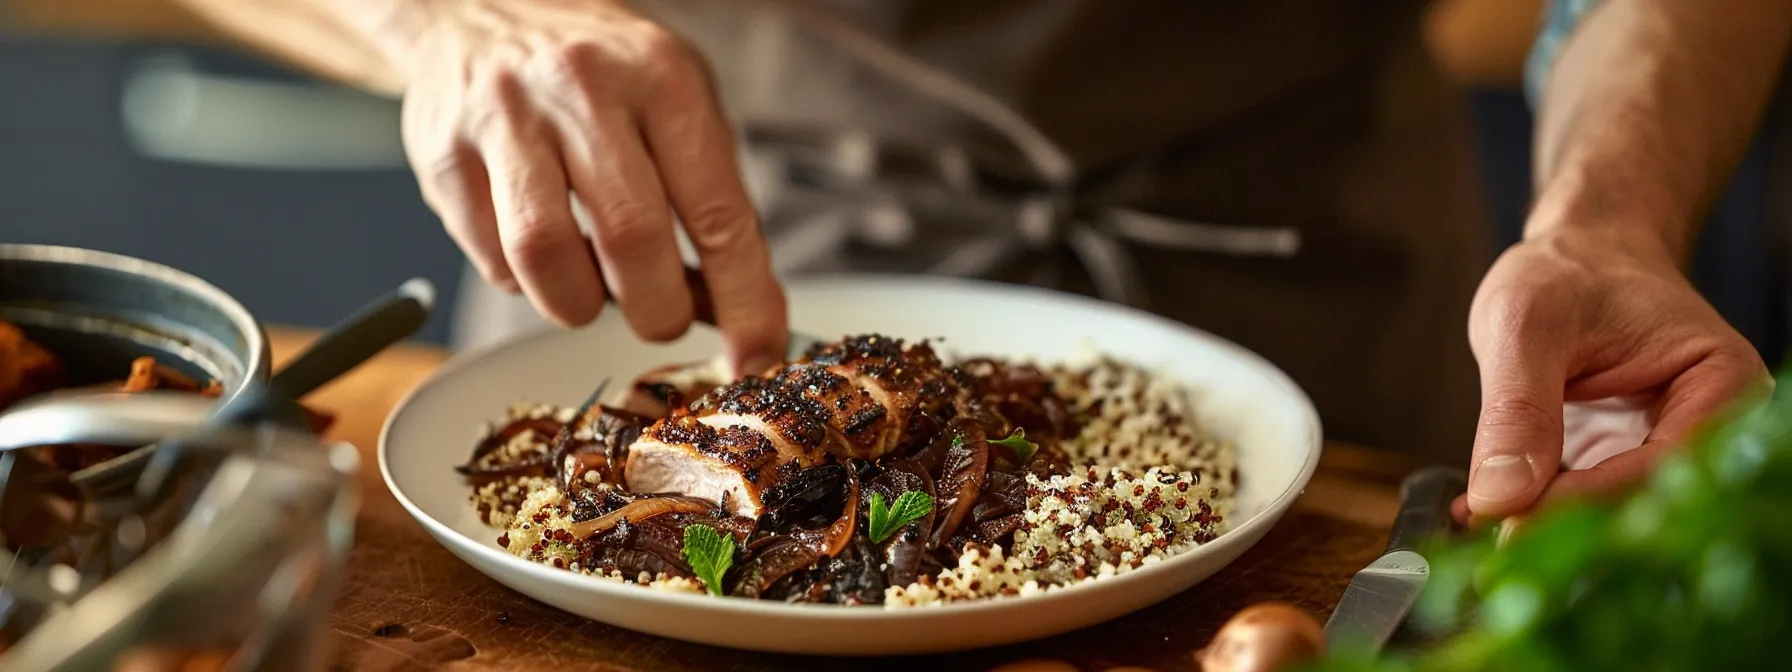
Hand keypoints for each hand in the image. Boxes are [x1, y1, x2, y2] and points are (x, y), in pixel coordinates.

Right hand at [395, 0, 786, 373]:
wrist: (481, 7)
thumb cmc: (600, 73)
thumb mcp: (677, 105)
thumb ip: (709, 202)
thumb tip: (736, 312)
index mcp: (663, 77)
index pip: (718, 212)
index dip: (743, 299)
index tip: (756, 353)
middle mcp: (583, 88)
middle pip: (632, 240)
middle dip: (657, 310)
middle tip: (659, 315)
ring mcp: (504, 118)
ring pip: (547, 258)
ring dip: (580, 305)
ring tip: (593, 289)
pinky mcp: (442, 153)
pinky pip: (491, 260)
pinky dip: (526, 283)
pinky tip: (541, 254)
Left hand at [1453, 228, 1769, 525]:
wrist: (1577, 254)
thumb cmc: (1567, 271)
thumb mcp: (1527, 323)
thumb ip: (1516, 407)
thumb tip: (1500, 498)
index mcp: (1720, 385)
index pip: (1660, 469)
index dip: (1584, 504)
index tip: (1512, 525)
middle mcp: (1709, 427)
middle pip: (1640, 503)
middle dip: (1562, 527)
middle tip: (1487, 544)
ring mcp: (1666, 449)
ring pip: (1610, 513)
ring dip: (1543, 526)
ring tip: (1478, 522)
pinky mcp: (1624, 462)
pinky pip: (1584, 502)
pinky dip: (1534, 510)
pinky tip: (1485, 511)